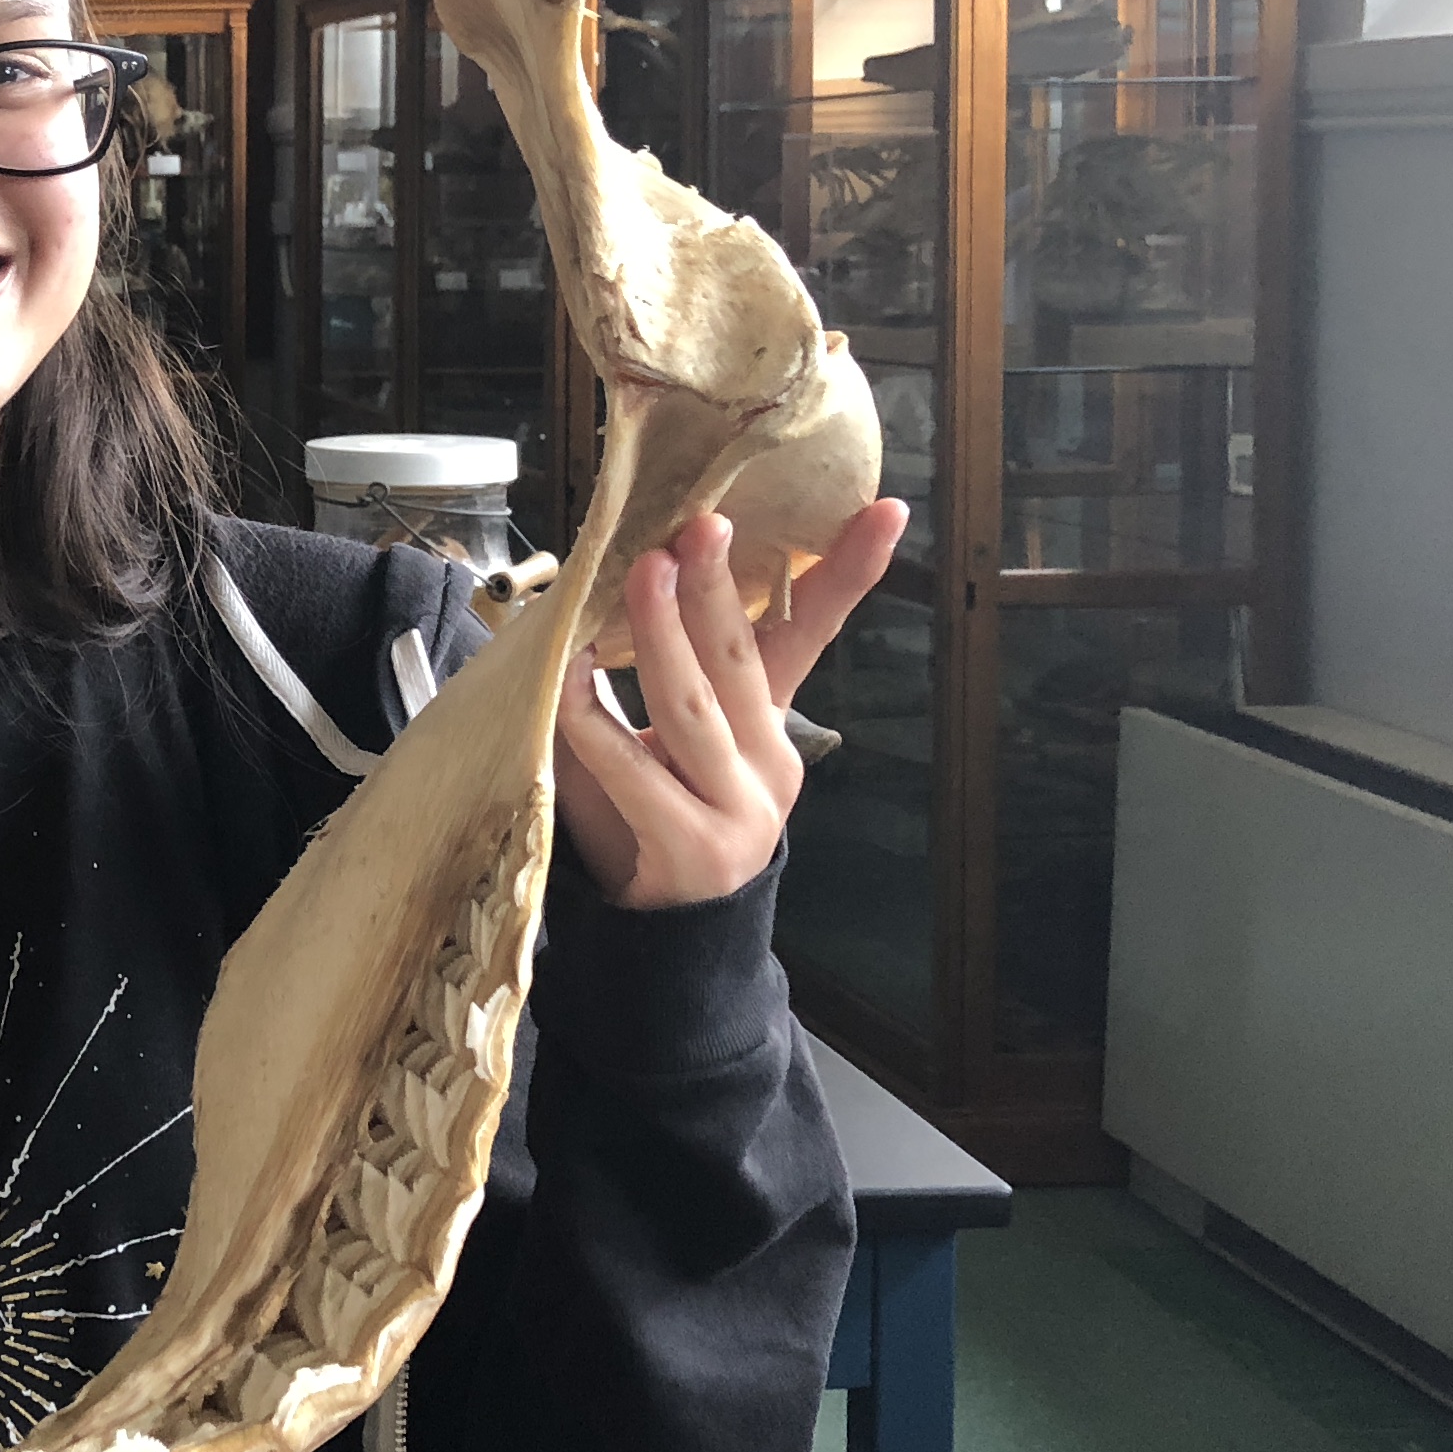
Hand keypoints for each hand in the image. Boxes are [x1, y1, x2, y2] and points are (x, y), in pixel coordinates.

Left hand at [552, 499, 905, 910]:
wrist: (666, 942)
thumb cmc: (652, 818)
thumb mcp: (669, 741)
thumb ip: (667, 674)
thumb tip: (617, 571)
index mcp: (769, 726)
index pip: (812, 636)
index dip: (845, 573)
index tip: (885, 509)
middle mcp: (767, 765)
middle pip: (745, 661)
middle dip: (721, 588)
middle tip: (701, 524)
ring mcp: (737, 811)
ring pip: (694, 707)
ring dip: (663, 633)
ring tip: (643, 572)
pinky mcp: (690, 849)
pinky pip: (634, 772)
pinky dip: (595, 721)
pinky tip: (567, 678)